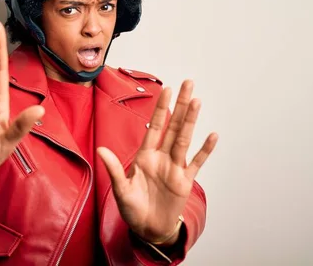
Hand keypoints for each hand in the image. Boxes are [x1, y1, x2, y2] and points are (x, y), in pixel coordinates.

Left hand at [97, 80, 217, 244]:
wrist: (147, 229)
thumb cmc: (132, 209)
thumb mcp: (120, 189)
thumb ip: (113, 169)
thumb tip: (100, 150)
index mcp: (145, 155)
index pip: (155, 126)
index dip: (162, 107)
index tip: (167, 89)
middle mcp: (161, 157)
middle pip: (174, 126)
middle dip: (181, 104)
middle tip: (189, 83)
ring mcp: (175, 168)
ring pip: (185, 139)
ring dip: (191, 120)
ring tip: (198, 101)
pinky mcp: (185, 181)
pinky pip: (197, 163)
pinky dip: (205, 150)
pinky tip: (212, 135)